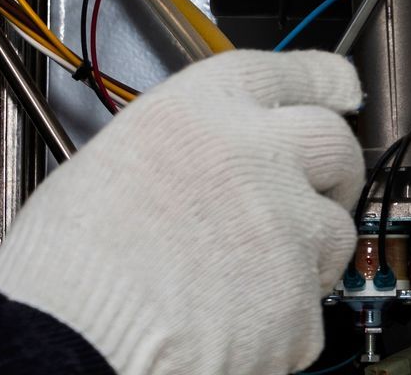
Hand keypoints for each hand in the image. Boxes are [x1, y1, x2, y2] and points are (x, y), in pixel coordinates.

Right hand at [0, 50, 364, 374]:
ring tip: (250, 272)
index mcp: (205, 108)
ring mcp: (287, 227)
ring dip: (309, 248)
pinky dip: (283, 318)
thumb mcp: (117, 156)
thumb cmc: (69, 260)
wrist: (72, 336)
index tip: (340, 89)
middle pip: (334, 143)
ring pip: (334, 228)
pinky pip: (309, 306)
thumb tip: (203, 164)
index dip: (326, 82)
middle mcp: (257, 155)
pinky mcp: (298, 302)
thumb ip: (184, 146)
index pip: (298, 74)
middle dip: (332, 169)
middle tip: (310, 191)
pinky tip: (233, 320)